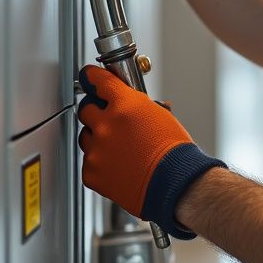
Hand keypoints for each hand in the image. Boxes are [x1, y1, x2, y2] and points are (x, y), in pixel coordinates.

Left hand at [77, 65, 224, 238]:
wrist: (175, 184)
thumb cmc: (174, 153)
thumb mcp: (159, 116)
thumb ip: (134, 105)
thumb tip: (123, 101)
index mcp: (125, 105)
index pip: (98, 80)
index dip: (92, 77)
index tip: (89, 77)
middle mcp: (107, 125)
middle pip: (86, 109)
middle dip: (96, 112)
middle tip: (110, 121)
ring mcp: (97, 150)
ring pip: (86, 137)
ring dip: (98, 139)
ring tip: (121, 150)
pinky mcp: (92, 172)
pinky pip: (89, 162)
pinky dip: (101, 164)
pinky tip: (119, 166)